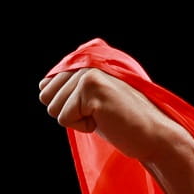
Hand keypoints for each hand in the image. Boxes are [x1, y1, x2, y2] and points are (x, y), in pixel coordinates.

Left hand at [38, 67, 184, 162]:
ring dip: (76, 120)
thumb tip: (41, 85)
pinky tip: (105, 119)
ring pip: (53, 108)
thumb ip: (68, 88)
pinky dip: (82, 127)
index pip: (47, 84)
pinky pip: (64, 118)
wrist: (151, 134)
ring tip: (103, 114)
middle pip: (46, 97)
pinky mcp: (91, 89)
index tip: (92, 106)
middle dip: (68, 112)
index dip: (65, 105)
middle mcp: (86, 60)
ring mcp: (88, 73)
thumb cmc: (121, 120)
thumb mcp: (90, 99)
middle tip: (98, 112)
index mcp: (86, 59)